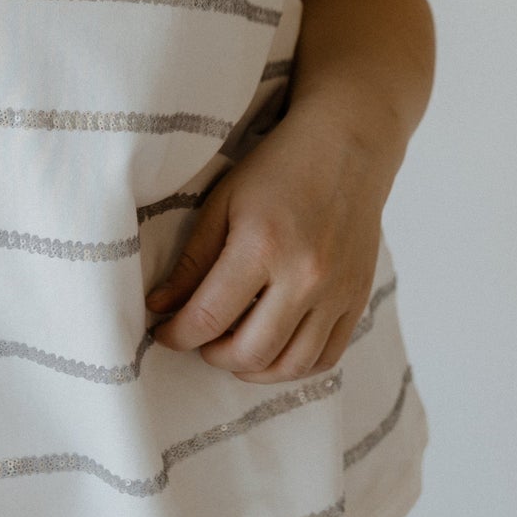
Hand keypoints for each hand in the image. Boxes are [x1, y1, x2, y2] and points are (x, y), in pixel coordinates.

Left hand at [144, 100, 394, 384]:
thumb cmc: (277, 168)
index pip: (208, 317)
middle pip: (249, 351)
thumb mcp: (222, 202)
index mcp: (262, 246)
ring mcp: (337, 293)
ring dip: (251, 369)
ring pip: (290, 366)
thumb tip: (158, 306)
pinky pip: (326, 357)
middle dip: (211, 355)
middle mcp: (305, 276)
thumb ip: (191, 260)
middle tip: (196, 339)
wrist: (346, 146)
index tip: (162, 333)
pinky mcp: (358, 298)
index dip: (177, 335)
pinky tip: (270, 351)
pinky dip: (293, 366)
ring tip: (230, 350)